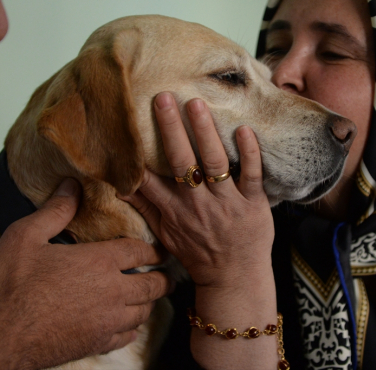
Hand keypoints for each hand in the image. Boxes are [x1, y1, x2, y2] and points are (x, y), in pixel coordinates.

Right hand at [0, 178, 170, 369]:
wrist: (1, 338)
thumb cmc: (11, 286)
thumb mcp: (26, 236)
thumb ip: (55, 211)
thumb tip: (72, 185)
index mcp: (99, 261)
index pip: (140, 251)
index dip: (154, 250)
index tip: (161, 250)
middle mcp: (112, 290)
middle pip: (153, 284)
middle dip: (163, 278)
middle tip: (166, 275)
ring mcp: (108, 320)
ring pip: (144, 311)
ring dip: (149, 302)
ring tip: (148, 297)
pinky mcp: (98, 343)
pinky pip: (128, 337)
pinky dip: (132, 330)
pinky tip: (128, 326)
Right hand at [122, 92, 274, 288]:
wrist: (234, 278)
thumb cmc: (199, 254)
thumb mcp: (166, 235)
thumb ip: (146, 208)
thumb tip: (121, 185)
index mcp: (175, 211)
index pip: (151, 177)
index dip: (139, 151)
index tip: (129, 123)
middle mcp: (198, 204)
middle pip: (182, 162)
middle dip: (171, 129)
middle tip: (164, 97)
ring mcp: (227, 203)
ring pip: (214, 163)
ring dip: (206, 132)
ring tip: (197, 104)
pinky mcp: (253, 204)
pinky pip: (252, 175)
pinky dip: (249, 153)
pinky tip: (244, 129)